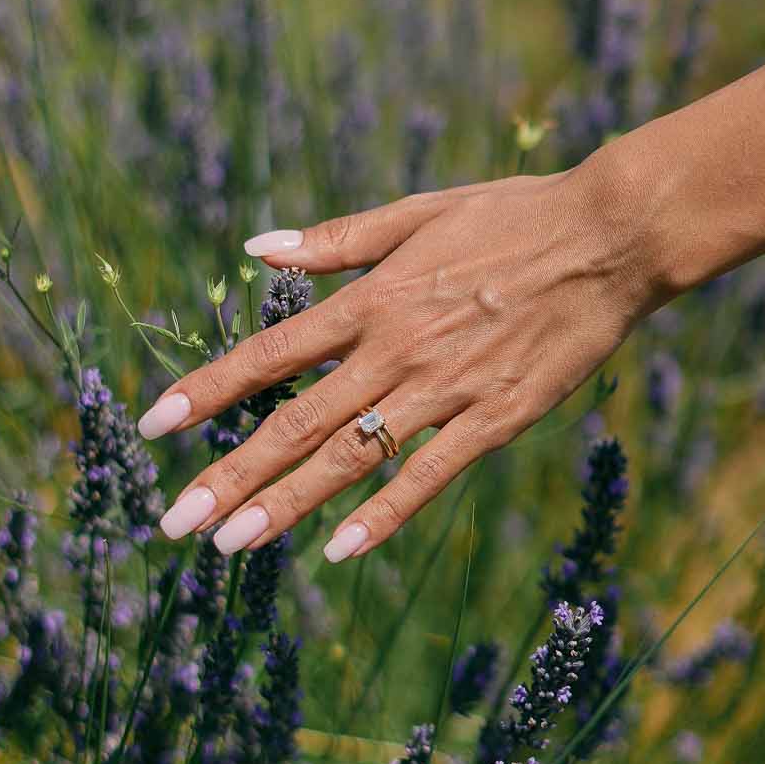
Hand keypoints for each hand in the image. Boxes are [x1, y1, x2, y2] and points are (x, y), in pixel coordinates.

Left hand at [136, 156, 656, 562]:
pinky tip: (341, 550)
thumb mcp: (416, 213)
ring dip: (285, 504)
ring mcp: (445, 389)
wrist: (610, 237)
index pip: (270, 353)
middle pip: (296, 422)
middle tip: (173, 522)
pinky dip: (384, 514)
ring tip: (229, 546)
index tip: (154, 425)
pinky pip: (428, 474)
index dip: (208, 390)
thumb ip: (334, 244)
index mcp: (373, 299)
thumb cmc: (513, 216)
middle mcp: (396, 349)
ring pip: (350, 457)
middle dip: (229, 475)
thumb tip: (252, 248)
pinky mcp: (496, 419)